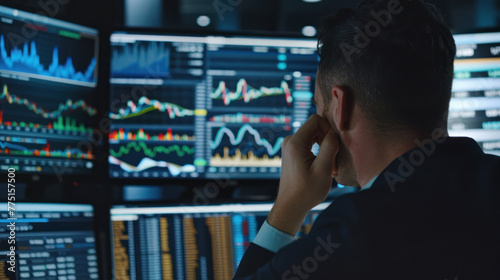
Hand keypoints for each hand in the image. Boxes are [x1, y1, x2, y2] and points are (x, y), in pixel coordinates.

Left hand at [268, 114, 338, 234]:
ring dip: (324, 148)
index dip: (329, 130)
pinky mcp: (292, 153)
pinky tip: (323, 168)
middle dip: (327, 141)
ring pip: (314, 136)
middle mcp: (290, 141)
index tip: (333, 148)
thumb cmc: (306, 191)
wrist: (291, 206)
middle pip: (315, 127)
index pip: (316, 120)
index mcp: (295, 142)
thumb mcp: (323, 169)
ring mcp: (290, 146)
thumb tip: (334, 133)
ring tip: (329, 167)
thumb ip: (330, 147)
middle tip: (333, 161)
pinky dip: (319, 153)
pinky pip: (309, 144)